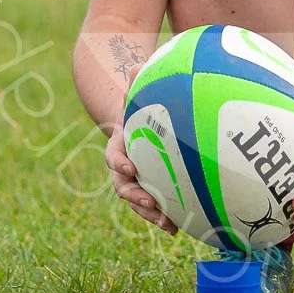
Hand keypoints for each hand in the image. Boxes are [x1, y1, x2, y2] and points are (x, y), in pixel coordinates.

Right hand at [106, 86, 178, 234]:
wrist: (139, 123)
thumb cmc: (141, 106)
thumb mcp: (138, 93)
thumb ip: (137, 82)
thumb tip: (136, 64)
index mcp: (120, 144)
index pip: (114, 155)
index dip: (119, 163)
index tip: (129, 167)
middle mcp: (124, 166)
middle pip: (123, 187)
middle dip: (135, 198)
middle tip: (149, 203)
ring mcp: (137, 180)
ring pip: (138, 201)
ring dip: (151, 214)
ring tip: (168, 224)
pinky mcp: (151, 188)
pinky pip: (156, 206)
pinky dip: (165, 217)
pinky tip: (180, 228)